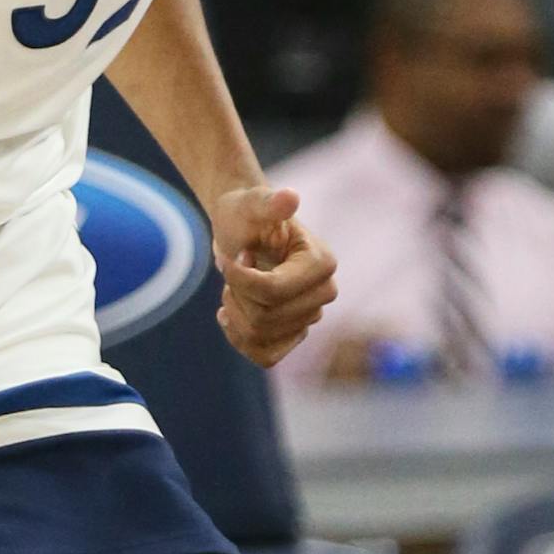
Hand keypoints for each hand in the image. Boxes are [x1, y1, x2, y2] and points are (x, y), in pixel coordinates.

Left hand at [212, 185, 336, 367]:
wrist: (243, 229)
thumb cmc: (245, 213)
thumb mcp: (250, 204)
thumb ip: (268, 202)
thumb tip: (289, 198)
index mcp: (321, 263)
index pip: (272, 291)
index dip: (239, 278)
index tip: (232, 255)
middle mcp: (324, 293)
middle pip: (265, 317)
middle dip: (236, 293)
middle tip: (235, 267)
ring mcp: (311, 316)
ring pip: (260, 336)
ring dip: (234, 311)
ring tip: (234, 286)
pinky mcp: (293, 334)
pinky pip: (265, 356)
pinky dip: (240, 338)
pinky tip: (229, 314)